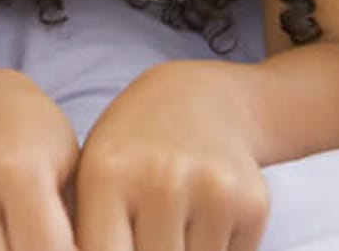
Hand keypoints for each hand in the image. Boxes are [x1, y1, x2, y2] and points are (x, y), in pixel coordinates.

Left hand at [74, 61, 268, 250]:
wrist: (202, 101)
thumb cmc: (131, 152)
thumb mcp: (93, 181)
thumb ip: (85, 239)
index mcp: (107, 174)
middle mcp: (162, 179)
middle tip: (144, 235)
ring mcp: (213, 190)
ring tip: (164, 232)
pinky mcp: (253, 203)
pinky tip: (198, 229)